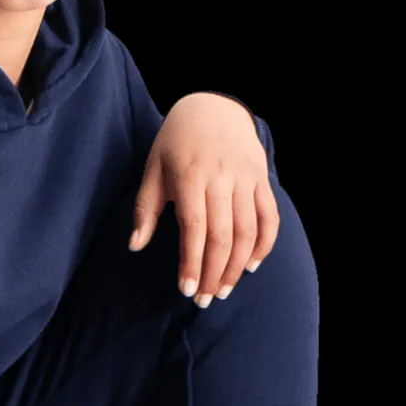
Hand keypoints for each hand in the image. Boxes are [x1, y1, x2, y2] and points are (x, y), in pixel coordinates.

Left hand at [127, 94, 278, 303]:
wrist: (213, 106)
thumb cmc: (176, 142)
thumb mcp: (153, 168)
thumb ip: (145, 209)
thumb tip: (135, 246)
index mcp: (190, 175)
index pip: (194, 228)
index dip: (191, 262)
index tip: (187, 290)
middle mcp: (221, 177)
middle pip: (222, 235)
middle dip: (213, 272)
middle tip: (204, 300)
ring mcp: (246, 178)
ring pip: (248, 230)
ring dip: (237, 266)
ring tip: (223, 289)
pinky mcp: (262, 179)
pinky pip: (269, 217)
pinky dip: (264, 244)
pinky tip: (250, 266)